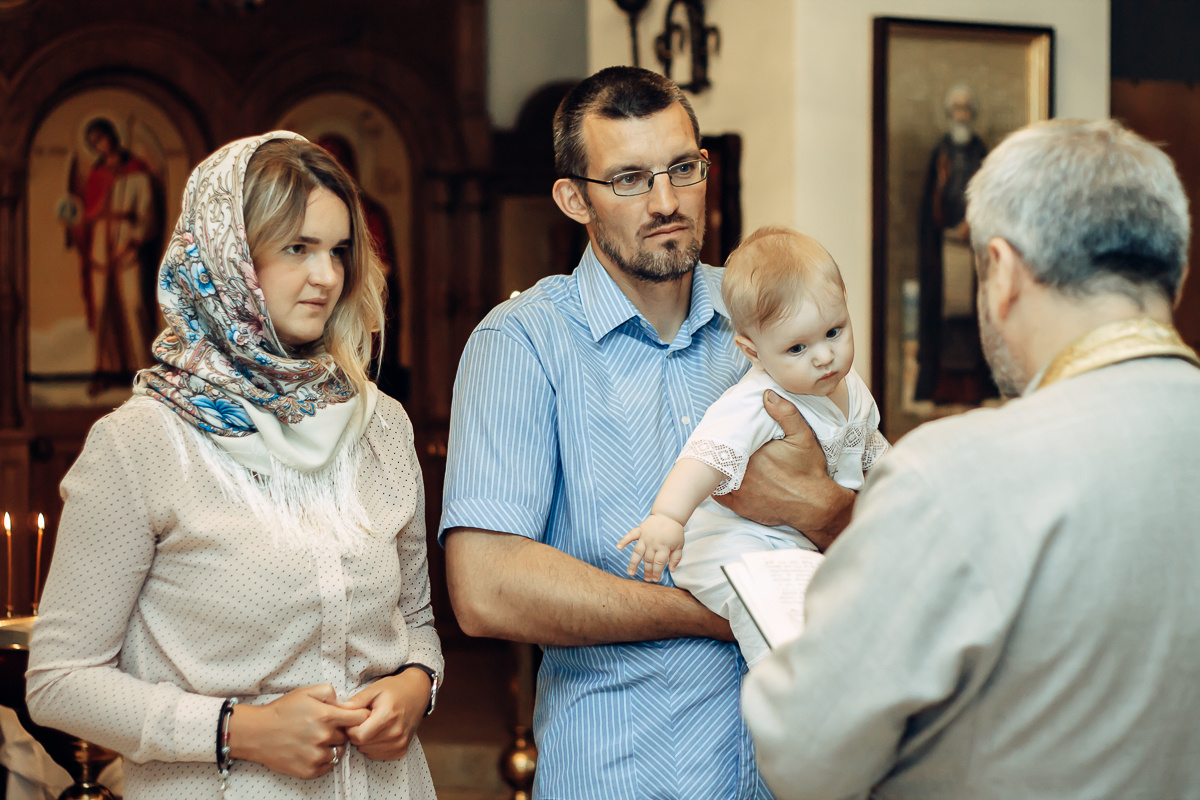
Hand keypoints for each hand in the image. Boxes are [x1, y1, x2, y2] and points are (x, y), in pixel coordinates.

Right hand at [228, 684, 370, 779]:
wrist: (257, 733)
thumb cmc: (281, 711)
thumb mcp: (305, 692)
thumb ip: (329, 692)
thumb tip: (344, 702)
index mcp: (326, 716)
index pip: (359, 719)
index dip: (359, 716)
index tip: (353, 717)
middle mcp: (324, 737)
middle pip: (347, 736)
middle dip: (340, 731)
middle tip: (325, 727)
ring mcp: (316, 756)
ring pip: (338, 752)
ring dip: (332, 746)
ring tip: (317, 740)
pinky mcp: (309, 770)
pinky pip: (327, 766)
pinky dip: (323, 759)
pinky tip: (311, 750)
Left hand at [341, 669, 431, 760]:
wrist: (417, 693)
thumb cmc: (395, 689)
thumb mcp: (374, 689)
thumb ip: (356, 701)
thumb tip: (339, 711)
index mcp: (388, 716)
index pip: (358, 735)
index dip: (351, 728)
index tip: (354, 718)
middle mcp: (396, 733)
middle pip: (362, 744)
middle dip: (356, 734)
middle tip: (363, 721)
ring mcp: (400, 743)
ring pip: (368, 751)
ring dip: (364, 741)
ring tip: (371, 726)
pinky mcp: (401, 750)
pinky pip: (377, 755)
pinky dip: (373, 747)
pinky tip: (378, 733)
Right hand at [617, 514, 683, 582]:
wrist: (669, 515)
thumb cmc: (675, 531)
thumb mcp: (679, 545)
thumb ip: (676, 558)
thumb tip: (671, 570)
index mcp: (664, 547)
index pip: (658, 563)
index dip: (656, 573)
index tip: (655, 580)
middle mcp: (653, 543)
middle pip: (648, 560)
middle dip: (647, 571)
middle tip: (646, 579)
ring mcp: (645, 537)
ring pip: (637, 552)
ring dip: (633, 563)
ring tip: (630, 573)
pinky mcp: (640, 530)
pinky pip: (630, 535)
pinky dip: (624, 540)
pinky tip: (618, 547)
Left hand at [715, 390, 854, 548]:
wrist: (815, 505)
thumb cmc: (809, 470)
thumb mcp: (803, 436)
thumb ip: (786, 413)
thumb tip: (767, 394)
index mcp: (753, 453)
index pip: (730, 439)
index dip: (728, 434)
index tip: (729, 429)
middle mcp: (742, 473)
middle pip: (723, 456)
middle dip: (723, 450)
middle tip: (724, 443)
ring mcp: (739, 492)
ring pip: (717, 476)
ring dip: (718, 468)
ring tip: (721, 459)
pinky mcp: (740, 508)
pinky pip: (720, 495)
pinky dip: (719, 487)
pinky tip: (723, 478)